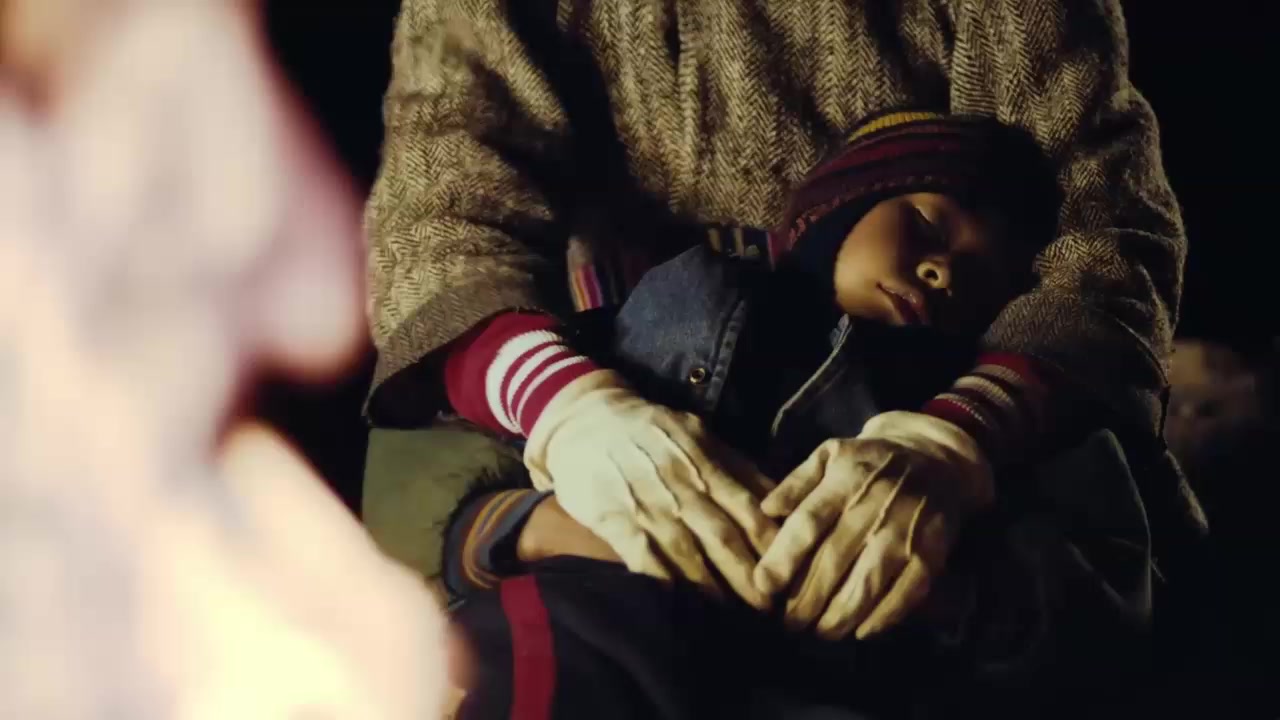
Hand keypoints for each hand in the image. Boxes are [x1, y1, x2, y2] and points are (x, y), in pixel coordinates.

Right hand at [524, 369, 778, 609]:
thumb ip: (738, 468)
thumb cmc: (651, 431)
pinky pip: (644, 559)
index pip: (751, 512)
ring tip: (734, 621)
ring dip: (713, 590)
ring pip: (688, 554)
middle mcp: (683, 488)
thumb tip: (781, 499)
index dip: (774, 547)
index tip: (790, 576)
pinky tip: (678, 610)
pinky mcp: (615, 520)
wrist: (587, 418)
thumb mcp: (699, 435)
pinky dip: (663, 584)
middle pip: (725, 539)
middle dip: (750, 578)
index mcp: (707, 466)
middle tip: (771, 612)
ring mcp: (648, 505)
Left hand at [754, 411, 993, 639]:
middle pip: (834, 560)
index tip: (763, 586)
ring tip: (820, 632)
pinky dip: (885, 616)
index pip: (808, 523)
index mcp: (844, 479)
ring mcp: (905, 530)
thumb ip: (795, 482)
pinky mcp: (932, 550)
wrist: (935, 456)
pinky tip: (862, 631)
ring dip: (841, 614)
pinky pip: (908, 591)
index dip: (783, 557)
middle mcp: (874, 505)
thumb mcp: (829, 455)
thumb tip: (765, 510)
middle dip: (807, 598)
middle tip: (789, 623)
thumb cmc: (870, 461)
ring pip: (868, 582)